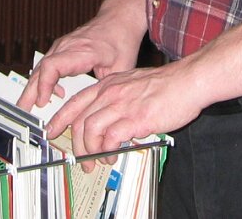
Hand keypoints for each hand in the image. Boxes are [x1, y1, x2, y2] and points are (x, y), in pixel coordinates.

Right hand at [16, 13, 142, 114]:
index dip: (44, 85)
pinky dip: (41, 81)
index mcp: (83, 51)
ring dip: (32, 88)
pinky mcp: (60, 48)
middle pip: (41, 69)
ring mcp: (62, 46)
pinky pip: (45, 65)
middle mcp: (67, 46)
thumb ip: (107, 88)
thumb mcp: (121, 67)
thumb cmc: (121, 40)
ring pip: (40, 67)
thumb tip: (99, 109)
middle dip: (30, 92)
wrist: (119, 18)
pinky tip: (46, 96)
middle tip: (24, 112)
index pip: (53, 65)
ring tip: (26, 108)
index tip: (42, 101)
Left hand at [55, 60, 207, 166]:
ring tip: (100, 161)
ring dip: (90, 151)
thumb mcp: (134, 82)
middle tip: (79, 159)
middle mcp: (111, 92)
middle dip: (75, 144)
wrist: (189, 81)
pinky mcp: (135, 118)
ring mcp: (122, 105)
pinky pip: (110, 139)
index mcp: (110, 83)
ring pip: (90, 131)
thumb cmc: (168, 84)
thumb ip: (119, 98)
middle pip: (79, 120)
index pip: (75, 101)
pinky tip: (114, 155)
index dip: (60, 119)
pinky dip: (107, 151)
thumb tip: (110, 122)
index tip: (52, 130)